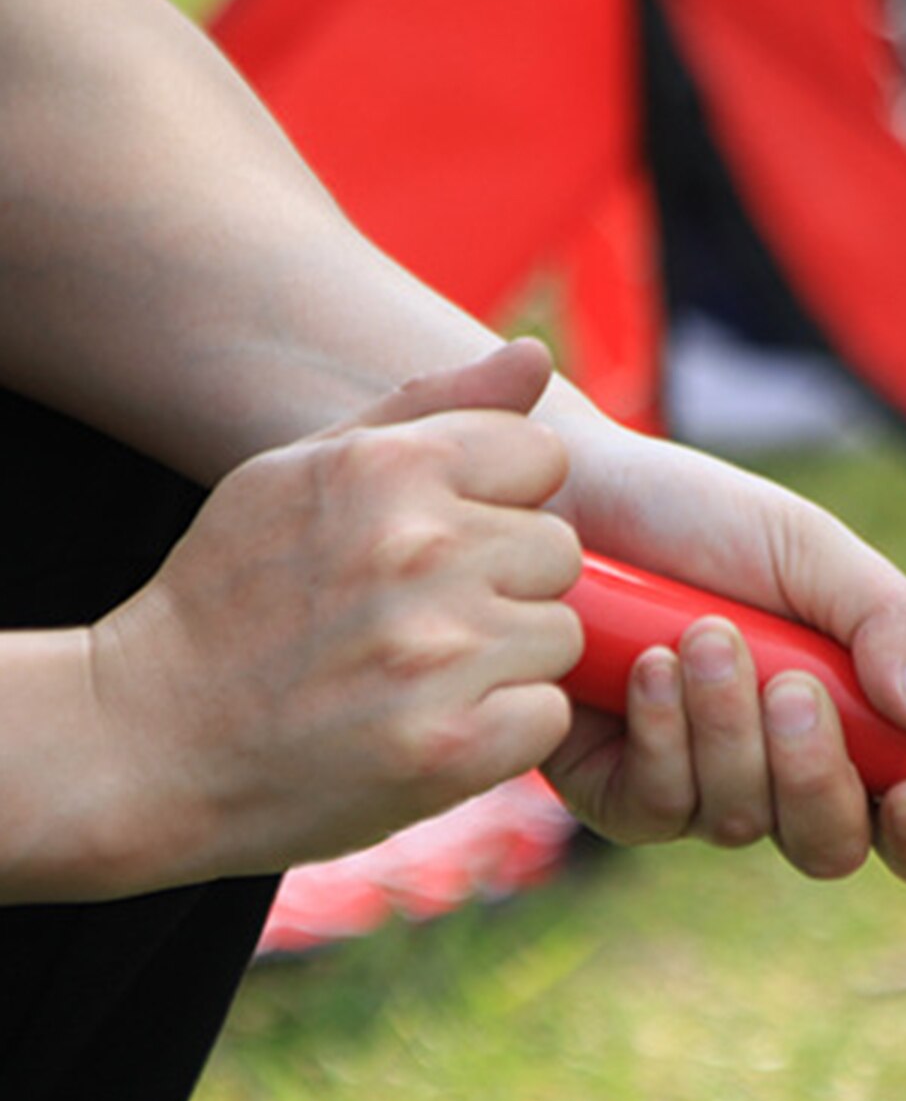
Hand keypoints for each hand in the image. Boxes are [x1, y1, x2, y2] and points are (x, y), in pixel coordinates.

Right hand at [88, 340, 581, 883]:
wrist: (147, 743)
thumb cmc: (231, 601)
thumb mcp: (301, 472)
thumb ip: (430, 409)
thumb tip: (537, 356)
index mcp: (387, 468)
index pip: (544, 460)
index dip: (506, 506)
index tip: (448, 546)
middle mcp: (419, 549)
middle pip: (560, 552)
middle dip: (510, 587)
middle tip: (426, 624)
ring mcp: (437, 651)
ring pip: (562, 637)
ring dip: (510, 662)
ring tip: (423, 678)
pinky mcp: (451, 744)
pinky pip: (549, 714)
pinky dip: (507, 731)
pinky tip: (435, 726)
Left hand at [533, 398, 905, 884]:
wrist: (573, 496)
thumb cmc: (697, 521)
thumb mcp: (810, 550)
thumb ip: (887, 620)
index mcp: (849, 722)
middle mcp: (777, 773)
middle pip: (828, 845)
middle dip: (815, 775)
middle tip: (790, 688)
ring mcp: (698, 791)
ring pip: (741, 822)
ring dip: (729, 727)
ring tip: (703, 635)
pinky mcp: (618, 794)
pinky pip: (661, 809)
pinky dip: (664, 735)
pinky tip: (648, 667)